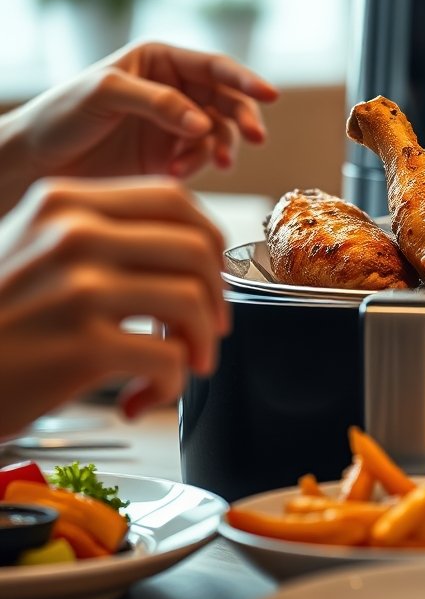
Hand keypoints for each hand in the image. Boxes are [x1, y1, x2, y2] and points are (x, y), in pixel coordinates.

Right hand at [0, 177, 228, 436]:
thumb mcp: (34, 246)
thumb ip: (101, 232)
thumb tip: (194, 246)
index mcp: (66, 203)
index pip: (174, 199)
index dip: (209, 238)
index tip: (210, 273)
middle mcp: (74, 235)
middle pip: (195, 250)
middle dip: (216, 296)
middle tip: (207, 330)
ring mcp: (79, 290)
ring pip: (193, 302)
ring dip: (201, 344)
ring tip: (182, 366)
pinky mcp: (81, 348)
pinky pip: (168, 360)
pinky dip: (170, 385)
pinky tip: (140, 398)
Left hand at [1, 41, 277, 210]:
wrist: (32, 162)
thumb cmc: (59, 116)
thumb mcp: (104, 95)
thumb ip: (157, 102)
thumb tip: (204, 123)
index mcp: (160, 61)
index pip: (214, 66)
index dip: (245, 79)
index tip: (270, 94)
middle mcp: (173, 89)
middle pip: (226, 100)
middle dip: (243, 118)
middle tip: (255, 138)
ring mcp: (173, 123)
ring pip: (219, 131)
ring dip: (221, 148)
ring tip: (215, 166)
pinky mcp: (168, 154)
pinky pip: (200, 157)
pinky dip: (197, 166)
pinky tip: (175, 174)